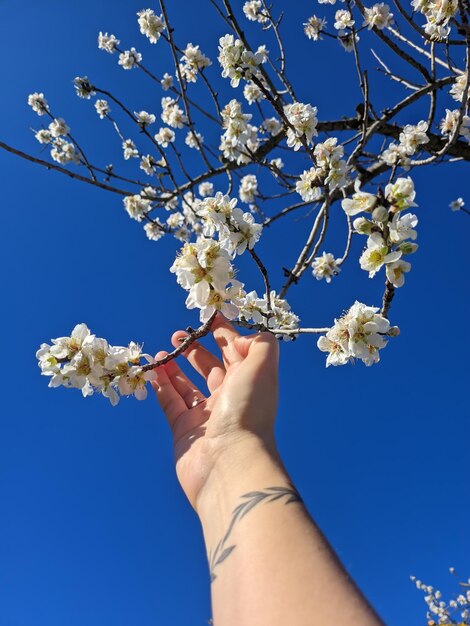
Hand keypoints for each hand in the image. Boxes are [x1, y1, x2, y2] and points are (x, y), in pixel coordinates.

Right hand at [151, 313, 279, 509]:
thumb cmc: (248, 410)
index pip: (234, 351)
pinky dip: (161, 386)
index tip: (207, 315)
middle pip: (210, 367)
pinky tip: (153, 371)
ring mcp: (205, 416)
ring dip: (174, 367)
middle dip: (194, 349)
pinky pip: (170, 403)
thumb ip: (258, 343)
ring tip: (160, 352)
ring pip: (187, 386)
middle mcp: (228, 397)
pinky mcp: (184, 431)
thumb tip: (239, 337)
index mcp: (248, 382)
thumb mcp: (263, 366)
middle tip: (176, 335)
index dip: (222, 332)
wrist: (230, 463)